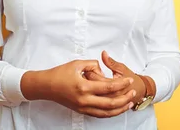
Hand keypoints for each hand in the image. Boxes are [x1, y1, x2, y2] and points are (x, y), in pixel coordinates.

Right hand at [21, 59, 136, 117]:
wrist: (46, 87)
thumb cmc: (60, 73)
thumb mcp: (77, 64)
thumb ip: (92, 64)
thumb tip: (102, 69)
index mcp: (84, 86)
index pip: (108, 87)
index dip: (121, 84)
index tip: (129, 80)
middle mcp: (84, 100)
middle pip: (110, 103)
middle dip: (124, 98)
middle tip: (133, 93)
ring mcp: (82, 107)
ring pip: (106, 112)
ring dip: (119, 109)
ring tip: (129, 103)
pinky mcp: (81, 110)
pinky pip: (99, 115)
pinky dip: (109, 113)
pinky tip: (116, 109)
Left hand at [84, 51, 152, 105]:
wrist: (139, 91)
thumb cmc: (131, 80)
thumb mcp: (122, 68)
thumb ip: (111, 62)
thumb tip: (104, 54)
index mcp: (115, 86)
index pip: (97, 79)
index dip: (92, 72)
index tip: (90, 68)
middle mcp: (112, 96)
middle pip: (93, 88)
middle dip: (88, 80)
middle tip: (88, 73)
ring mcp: (109, 103)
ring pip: (94, 97)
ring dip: (90, 89)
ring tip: (90, 82)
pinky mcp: (108, 108)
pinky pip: (97, 104)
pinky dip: (93, 97)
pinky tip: (92, 91)